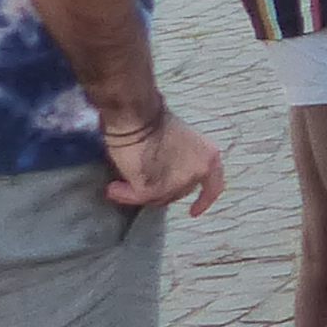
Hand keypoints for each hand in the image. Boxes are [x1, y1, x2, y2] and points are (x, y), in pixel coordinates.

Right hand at [98, 106, 224, 214]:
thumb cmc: (153, 120)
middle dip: (161, 190)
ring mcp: (178, 181)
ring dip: (138, 192)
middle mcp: (198, 171)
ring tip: (120, 184)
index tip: (194, 211)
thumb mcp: (181, 141)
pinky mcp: (156, 187)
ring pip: (158, 198)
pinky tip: (113, 188)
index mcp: (208, 156)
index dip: (204, 200)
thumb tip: (166, 176)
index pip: (214, 186)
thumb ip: (182, 160)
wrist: (137, 115)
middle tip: (141, 181)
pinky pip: (138, 197)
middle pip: (179, 192)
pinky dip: (123, 194)